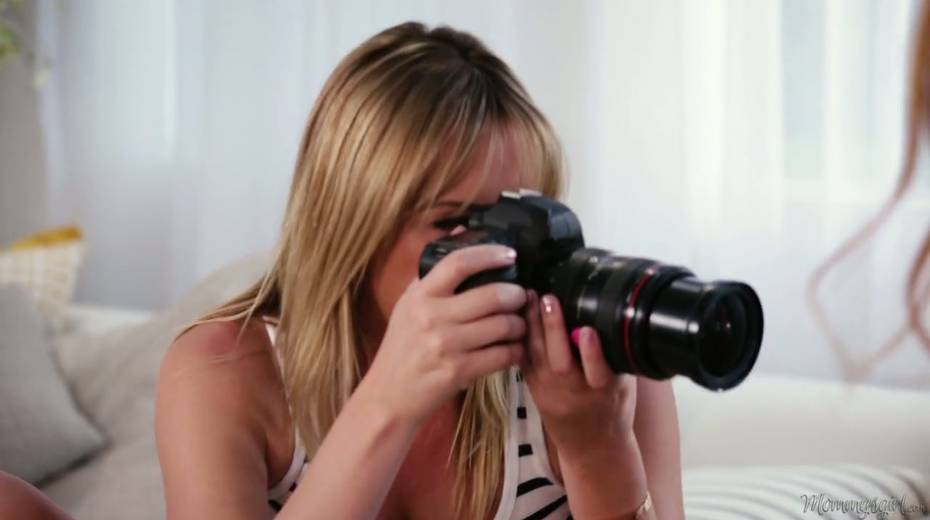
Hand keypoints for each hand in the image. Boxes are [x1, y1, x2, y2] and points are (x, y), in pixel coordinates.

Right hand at [360, 245, 526, 425]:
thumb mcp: (408, 305)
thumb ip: (433, 273)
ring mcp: (447, 345)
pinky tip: (514, 349)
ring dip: (519, 324)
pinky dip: (515, 351)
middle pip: (491, 295)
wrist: (388, 395)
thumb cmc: (401, 347)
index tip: (510, 255)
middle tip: (521, 296)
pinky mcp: (459, 371)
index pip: (458, 263)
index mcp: (420, 296)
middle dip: (516, 295)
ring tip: (519, 324)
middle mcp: (432, 317)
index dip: (489, 254)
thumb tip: (461, 232)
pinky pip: (502, 355)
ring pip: (502, 325)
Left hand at [520, 290, 637, 458]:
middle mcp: (575, 393)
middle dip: (553, 329)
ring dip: (533, 325)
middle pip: (561, 361)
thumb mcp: (625, 385)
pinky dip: (520, 337)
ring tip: (529, 296)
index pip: (599, 372)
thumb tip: (615, 313)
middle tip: (547, 298)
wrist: (591, 447)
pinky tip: (518, 314)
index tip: (589, 329)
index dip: (593, 352)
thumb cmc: (612, 409)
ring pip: (537, 358)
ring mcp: (550, 392)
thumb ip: (618, 356)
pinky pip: (524, 361)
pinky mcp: (533, 389)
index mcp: (604, 392)